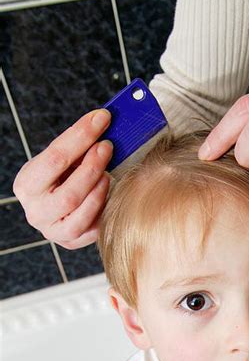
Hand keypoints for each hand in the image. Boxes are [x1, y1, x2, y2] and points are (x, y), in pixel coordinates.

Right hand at [13, 109, 112, 248]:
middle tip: (108, 147)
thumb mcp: (61, 160)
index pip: (55, 159)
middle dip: (92, 168)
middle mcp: (36, 212)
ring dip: (99, 192)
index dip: (80, 136)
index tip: (101, 119)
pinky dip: (104, 211)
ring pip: (81, 217)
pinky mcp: (71, 242)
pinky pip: (93, 230)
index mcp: (27, 185)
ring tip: (107, 174)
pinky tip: (108, 194)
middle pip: (69, 194)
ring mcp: (53, 231)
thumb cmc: (59, 177)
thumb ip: (78, 146)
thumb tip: (104, 122)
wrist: (52, 204)